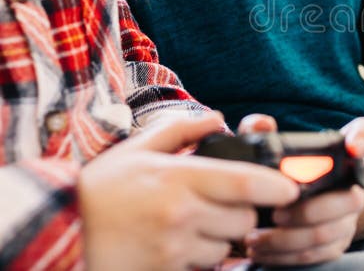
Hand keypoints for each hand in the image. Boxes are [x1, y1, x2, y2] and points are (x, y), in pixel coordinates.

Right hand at [78, 113, 299, 270]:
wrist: (62, 233)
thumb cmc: (102, 189)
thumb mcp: (139, 148)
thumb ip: (183, 131)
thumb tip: (220, 118)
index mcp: (179, 178)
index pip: (243, 182)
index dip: (275, 186)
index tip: (290, 188)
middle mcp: (181, 214)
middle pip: (244, 219)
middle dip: (245, 211)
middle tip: (225, 202)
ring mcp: (174, 248)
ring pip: (227, 245)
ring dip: (223, 236)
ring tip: (194, 223)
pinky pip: (205, 266)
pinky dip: (203, 256)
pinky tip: (180, 243)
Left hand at [241, 116, 363, 265]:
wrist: (298, 199)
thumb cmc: (281, 167)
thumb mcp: (268, 145)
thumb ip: (261, 130)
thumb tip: (261, 124)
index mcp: (343, 152)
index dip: (363, 139)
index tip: (352, 147)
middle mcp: (354, 183)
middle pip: (350, 200)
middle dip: (309, 212)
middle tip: (274, 214)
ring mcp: (348, 216)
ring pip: (327, 233)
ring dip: (288, 240)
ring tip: (254, 239)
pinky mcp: (336, 243)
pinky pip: (318, 255)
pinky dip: (286, 257)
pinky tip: (261, 252)